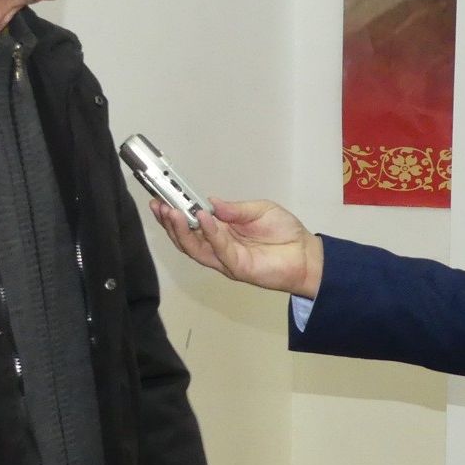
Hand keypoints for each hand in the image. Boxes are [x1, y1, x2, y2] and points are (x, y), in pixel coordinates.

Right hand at [151, 197, 323, 298]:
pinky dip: (208, 232)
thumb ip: (233, 209)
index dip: (176, 213)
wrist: (307, 254)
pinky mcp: (237, 267)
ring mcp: (226, 259)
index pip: (192, 224)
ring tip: (171, 211)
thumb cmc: (285, 232)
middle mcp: (219, 247)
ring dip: (181, 230)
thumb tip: (208, 202)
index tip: (161, 197)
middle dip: (169, 222)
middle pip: (186, 238)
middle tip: (158, 205)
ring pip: (194, 248)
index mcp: (222, 232)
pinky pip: (218, 249)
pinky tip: (202, 218)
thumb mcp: (259, 210)